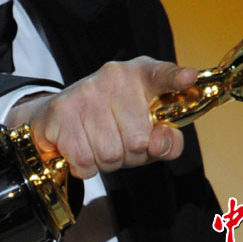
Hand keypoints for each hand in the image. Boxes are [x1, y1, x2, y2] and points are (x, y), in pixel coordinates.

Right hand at [5, 56, 196, 178]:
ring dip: (104, 162)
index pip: (160, 75)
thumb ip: (166, 141)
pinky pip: (85, 160)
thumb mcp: (145, 131)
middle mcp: (113, 77)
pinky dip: (84, 167)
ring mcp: (86, 91)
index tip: (187, 78)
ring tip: (96, 143)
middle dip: (128, 154)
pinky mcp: (62, 110)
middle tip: (116, 141)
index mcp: (140, 76)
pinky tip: (79, 148)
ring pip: (110, 153)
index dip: (174, 78)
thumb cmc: (110, 124)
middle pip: (138, 141)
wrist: (54, 116)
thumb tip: (159, 143)